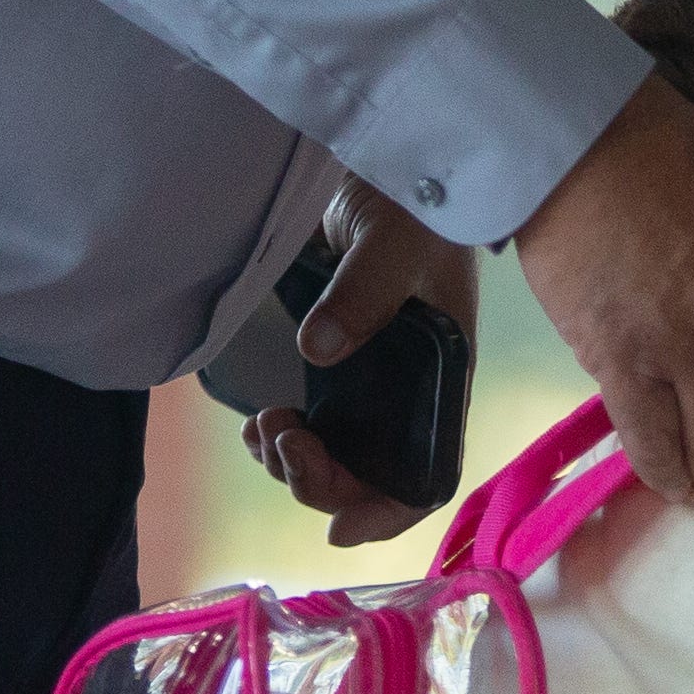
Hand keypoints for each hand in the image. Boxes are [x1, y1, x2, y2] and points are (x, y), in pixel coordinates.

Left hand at [249, 176, 477, 544]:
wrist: (383, 163)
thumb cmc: (413, 203)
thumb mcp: (395, 239)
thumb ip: (364, 289)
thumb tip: (316, 350)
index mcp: (438, 382)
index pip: (427, 474)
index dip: (387, 512)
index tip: (338, 530)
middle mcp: (404, 398)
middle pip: (366, 478)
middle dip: (319, 482)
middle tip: (282, 441)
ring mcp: (364, 386)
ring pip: (329, 460)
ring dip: (290, 464)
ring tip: (263, 429)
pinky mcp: (329, 366)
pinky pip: (305, 427)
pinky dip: (276, 441)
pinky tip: (255, 423)